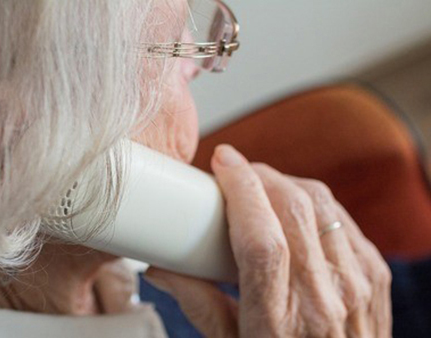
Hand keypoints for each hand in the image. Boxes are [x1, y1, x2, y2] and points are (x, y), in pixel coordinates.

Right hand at [144, 145, 391, 336]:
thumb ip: (198, 304)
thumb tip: (161, 269)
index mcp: (278, 321)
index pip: (261, 239)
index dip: (241, 189)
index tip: (223, 162)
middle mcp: (323, 298)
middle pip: (294, 209)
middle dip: (259, 175)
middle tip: (236, 171)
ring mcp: (356, 285)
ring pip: (321, 204)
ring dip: (285, 183)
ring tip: (261, 186)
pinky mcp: (374, 274)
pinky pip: (342, 218)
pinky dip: (314, 203)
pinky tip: (294, 209)